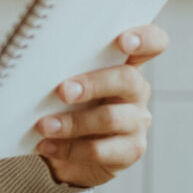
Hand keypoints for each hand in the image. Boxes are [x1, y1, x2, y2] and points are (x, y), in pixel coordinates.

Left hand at [34, 24, 166, 188]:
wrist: (64, 153)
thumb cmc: (64, 107)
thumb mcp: (65, 84)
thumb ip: (65, 70)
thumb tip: (39, 64)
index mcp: (125, 64)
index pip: (153, 43)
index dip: (145, 38)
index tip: (123, 41)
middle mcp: (136, 91)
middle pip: (127, 79)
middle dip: (92, 84)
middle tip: (62, 91)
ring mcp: (136, 122)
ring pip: (111, 118)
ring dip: (73, 122)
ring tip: (44, 126)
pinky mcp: (129, 151)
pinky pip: (101, 150)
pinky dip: (69, 149)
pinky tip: (48, 145)